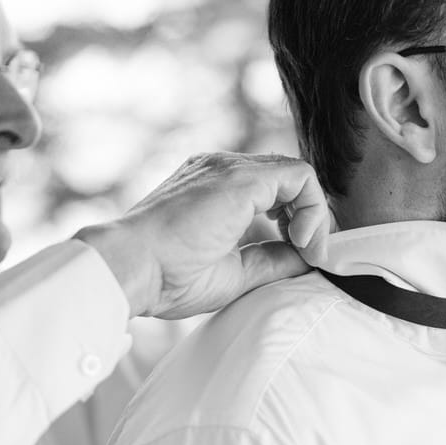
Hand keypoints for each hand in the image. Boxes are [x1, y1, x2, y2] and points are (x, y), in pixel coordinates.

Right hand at [74, 152, 330, 318]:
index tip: (302, 255)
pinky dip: (312, 208)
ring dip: (314, 213)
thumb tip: (308, 258)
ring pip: (298, 174)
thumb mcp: (234, 272)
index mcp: (214, 188)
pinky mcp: (241, 177)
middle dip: (311, 216)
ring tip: (307, 248)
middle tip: (312, 254)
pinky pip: (300, 176)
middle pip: (288, 179)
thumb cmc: (166, 277)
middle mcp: (222, 169)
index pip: (274, 189)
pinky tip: (301, 239)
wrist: (131, 268)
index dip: (298, 219)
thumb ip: (271, 260)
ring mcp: (229, 168)